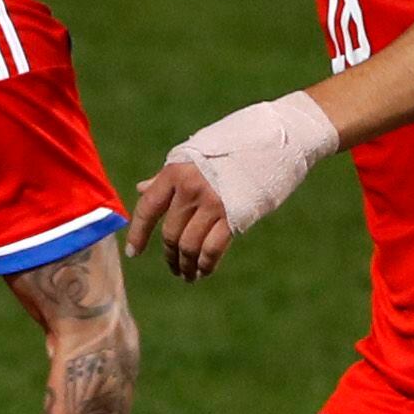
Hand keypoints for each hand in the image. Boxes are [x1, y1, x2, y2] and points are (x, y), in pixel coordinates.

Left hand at [139, 89, 337, 277]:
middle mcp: (191, 188)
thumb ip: (169, 176)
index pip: (148, 208)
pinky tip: (203, 271)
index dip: (138, 234)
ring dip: (186, 265)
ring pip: (189, 246)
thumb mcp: (196, 155)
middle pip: (170, 233)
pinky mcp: (236, 215)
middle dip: (169, 256)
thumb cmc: (235, 144)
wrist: (279, 138)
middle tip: (174, 267)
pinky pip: (212, 249)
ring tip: (187, 275)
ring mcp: (213, 202)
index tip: (134, 253)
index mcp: (176, 170)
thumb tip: (141, 189)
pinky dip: (205, 265)